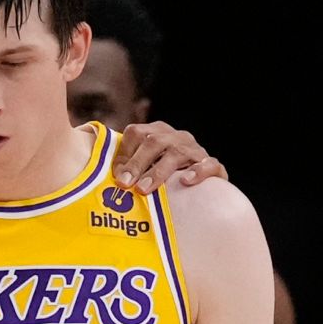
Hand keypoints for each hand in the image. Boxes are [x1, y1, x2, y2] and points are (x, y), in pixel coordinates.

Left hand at [112, 121, 226, 193]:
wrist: (199, 191)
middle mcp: (176, 137)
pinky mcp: (213, 165)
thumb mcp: (144, 171)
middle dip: (137, 163)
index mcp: (156, 133)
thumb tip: (109, 177)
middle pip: (154, 141)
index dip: (124, 154)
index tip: (116, 176)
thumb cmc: (163, 181)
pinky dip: (198, 171)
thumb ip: (127, 169)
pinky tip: (186, 181)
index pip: (136, 133)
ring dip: (158, 171)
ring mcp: (195, 150)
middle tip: (126, 185)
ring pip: (177, 153)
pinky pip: (209, 164)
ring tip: (144, 188)